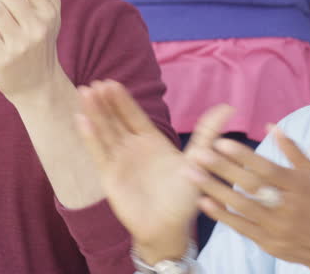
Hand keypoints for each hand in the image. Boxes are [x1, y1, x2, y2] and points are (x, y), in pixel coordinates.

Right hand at [75, 80, 233, 263]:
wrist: (169, 228)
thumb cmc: (185, 196)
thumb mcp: (198, 160)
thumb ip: (207, 133)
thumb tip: (228, 107)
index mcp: (151, 140)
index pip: (134, 115)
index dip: (122, 100)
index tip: (111, 82)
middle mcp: (132, 147)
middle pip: (115, 119)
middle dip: (105, 102)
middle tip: (95, 83)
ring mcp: (120, 160)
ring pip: (104, 132)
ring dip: (94, 114)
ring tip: (85, 94)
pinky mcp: (110, 176)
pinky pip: (99, 153)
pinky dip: (90, 137)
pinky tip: (81, 120)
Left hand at [188, 127, 309, 272]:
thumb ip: (292, 150)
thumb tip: (271, 125)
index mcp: (299, 186)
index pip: (267, 169)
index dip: (244, 156)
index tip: (221, 142)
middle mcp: (287, 206)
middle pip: (251, 186)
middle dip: (222, 169)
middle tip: (198, 154)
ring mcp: (277, 227)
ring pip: (241, 207)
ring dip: (214, 189)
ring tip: (192, 174)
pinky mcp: (268, 243)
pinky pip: (241, 227)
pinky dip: (222, 214)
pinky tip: (204, 201)